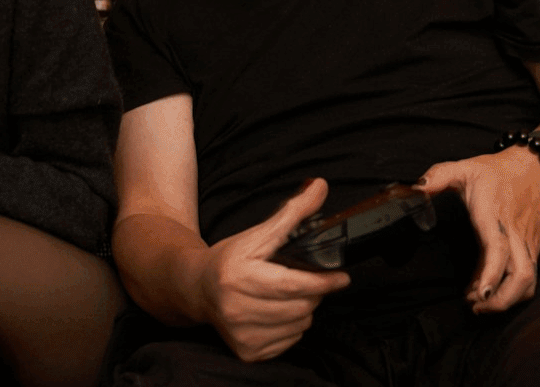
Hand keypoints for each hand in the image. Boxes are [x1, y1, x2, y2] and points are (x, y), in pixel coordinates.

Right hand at [201, 178, 350, 361]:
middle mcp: (237, 310)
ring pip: (299, 325)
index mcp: (238, 278)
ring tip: (286, 295)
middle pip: (300, 307)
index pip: (292, 286)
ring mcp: (242, 335)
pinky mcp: (247, 353)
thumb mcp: (258, 234)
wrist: (198, 289)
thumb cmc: (229, 260)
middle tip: (306, 280)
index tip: (342, 278)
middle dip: (313, 293)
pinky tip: (276, 312)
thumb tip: (320, 187)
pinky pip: (290, 340)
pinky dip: (291, 326)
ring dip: (303, 309)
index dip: (322, 282)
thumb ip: (292, 212)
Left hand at [416, 146, 539, 313]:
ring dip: (508, 300)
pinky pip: (526, 276)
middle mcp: (514, 235)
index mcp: (494, 216)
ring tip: (478, 303)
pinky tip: (484, 290)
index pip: (498, 249)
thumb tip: (415, 190)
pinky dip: (509, 290)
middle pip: (521, 276)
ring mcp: (526, 244)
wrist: (536, 168)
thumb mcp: (464, 167)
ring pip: (528, 282)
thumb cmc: (497, 172)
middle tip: (474, 307)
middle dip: (501, 300)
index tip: (481, 294)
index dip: (491, 274)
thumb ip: (437, 177)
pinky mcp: (531, 249)